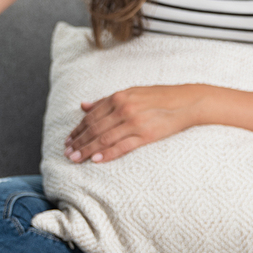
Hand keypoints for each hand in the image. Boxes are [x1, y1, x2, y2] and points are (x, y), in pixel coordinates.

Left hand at [63, 84, 205, 163]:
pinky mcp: (146, 135)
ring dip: (87, 150)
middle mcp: (124, 109)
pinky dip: (107, 153)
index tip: (68, 140)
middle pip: (94, 128)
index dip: (78, 129)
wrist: (185, 102)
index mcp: (118, 97)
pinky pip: (122, 146)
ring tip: (75, 159)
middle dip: (78, 142)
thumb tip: (84, 106)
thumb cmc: (157, 97)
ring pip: (104, 138)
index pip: (91, 116)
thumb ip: (105, 101)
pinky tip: (96, 160)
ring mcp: (134, 122)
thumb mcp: (130, 93)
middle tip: (67, 153)